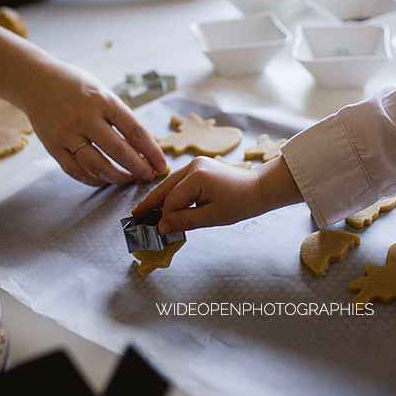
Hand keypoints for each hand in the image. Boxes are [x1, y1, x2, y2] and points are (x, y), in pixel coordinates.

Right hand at [19, 59, 166, 185]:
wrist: (35, 80)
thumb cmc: (76, 86)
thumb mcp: (103, 92)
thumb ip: (120, 117)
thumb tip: (144, 146)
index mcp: (103, 100)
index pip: (134, 130)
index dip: (152, 151)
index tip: (161, 165)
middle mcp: (84, 116)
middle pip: (118, 151)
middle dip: (138, 167)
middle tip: (148, 176)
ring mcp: (66, 132)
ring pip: (97, 165)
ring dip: (117, 177)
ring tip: (128, 179)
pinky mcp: (52, 145)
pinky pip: (75, 170)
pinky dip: (92, 179)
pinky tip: (104, 179)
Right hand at [132, 156, 264, 233]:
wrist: (259, 188)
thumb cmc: (241, 203)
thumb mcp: (212, 217)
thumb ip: (184, 221)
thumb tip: (162, 227)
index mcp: (197, 177)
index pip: (171, 200)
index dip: (166, 217)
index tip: (159, 232)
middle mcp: (193, 166)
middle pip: (165, 187)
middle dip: (151, 202)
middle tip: (135, 216)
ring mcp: (196, 163)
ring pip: (170, 182)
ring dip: (159, 197)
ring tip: (145, 210)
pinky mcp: (199, 165)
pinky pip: (179, 180)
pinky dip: (171, 192)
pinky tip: (164, 203)